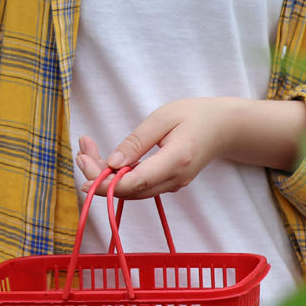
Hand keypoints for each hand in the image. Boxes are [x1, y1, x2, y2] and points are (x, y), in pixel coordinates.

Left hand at [76, 99, 231, 199]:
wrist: (224, 127)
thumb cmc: (195, 115)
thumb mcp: (163, 118)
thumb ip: (137, 141)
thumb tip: (113, 164)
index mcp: (175, 161)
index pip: (135, 183)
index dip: (107, 185)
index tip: (84, 176)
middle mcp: (174, 179)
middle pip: (130, 190)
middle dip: (99, 176)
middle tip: (80, 151)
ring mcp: (173, 184)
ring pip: (133, 190)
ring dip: (106, 175)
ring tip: (86, 150)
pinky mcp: (169, 182)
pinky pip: (140, 185)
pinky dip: (119, 175)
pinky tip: (106, 159)